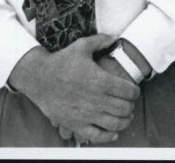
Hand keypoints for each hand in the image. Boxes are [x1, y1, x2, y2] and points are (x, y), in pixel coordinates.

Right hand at [8, 34, 139, 139]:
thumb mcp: (82, 46)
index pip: (128, 91)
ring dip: (125, 121)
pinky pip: (96, 136)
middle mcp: (96, 99)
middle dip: (131, 106)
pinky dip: (108, 136)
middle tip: (131, 103)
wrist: (39, 78)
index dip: (135, 92)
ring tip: (127, 117)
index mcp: (101, 80)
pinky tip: (113, 133)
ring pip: (114, 124)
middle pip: (124, 108)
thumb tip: (114, 38)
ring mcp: (86, 114)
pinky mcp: (75, 125)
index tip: (135, 91)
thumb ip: (101, 40)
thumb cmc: (61, 61)